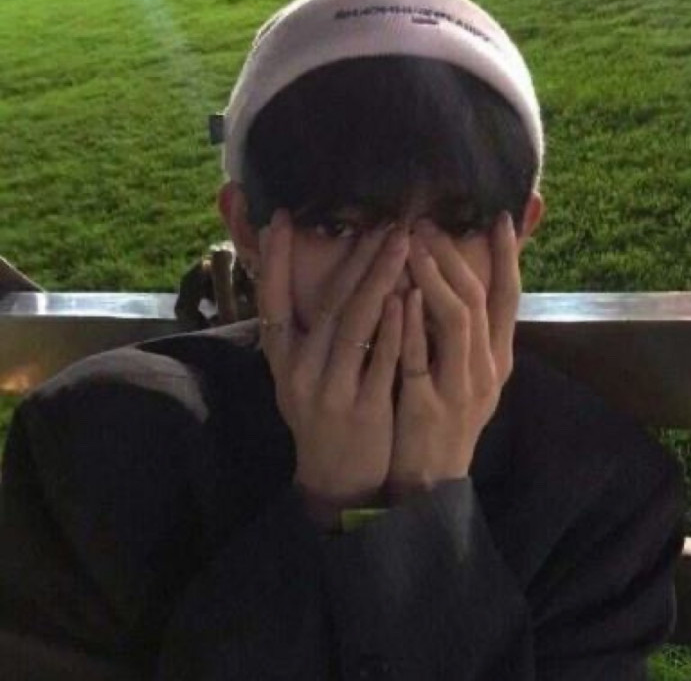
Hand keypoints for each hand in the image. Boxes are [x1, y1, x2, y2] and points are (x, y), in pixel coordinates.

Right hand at [258, 209, 409, 526]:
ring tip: (399, 241)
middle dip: (354, 258)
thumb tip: (320, 287)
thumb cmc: (321, 420)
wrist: (336, 481)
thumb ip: (303, 338)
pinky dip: (395, 325)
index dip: (273, 260)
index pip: (271, 301)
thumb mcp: (298, 380)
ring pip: (354, 324)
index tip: (281, 217)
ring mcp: (331, 390)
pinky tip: (410, 294)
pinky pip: (382, 359)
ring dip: (377, 278)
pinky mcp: (364, 407)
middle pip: (328, 304)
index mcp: (282, 361)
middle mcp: (300, 371)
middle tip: (380, 220)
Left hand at [386, 212, 519, 502]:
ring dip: (435, 278)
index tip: (501, 217)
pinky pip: (420, 357)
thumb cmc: (445, 418)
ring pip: (456, 320)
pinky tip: (399, 295)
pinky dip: (411, 323)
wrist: (433, 479)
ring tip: (413, 243)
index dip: (508, 256)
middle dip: (455, 256)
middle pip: (479, 299)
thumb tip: (457, 283)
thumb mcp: (468, 375)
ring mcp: (460, 388)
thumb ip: (466, 333)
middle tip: (429, 224)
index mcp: (498, 358)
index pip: (509, 297)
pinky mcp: (428, 405)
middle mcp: (486, 369)